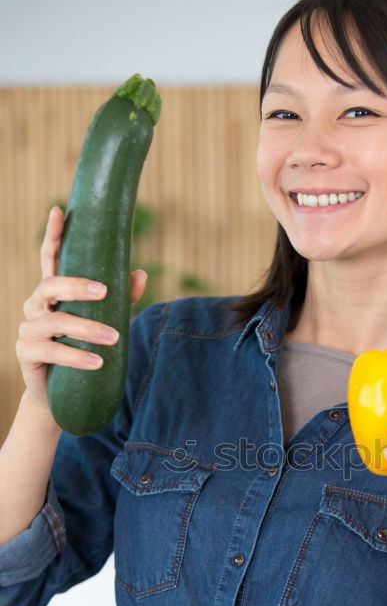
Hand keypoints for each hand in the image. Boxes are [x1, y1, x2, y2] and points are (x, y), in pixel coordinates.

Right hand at [16, 205, 147, 411]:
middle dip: (77, 285)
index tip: (59, 210)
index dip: (53, 235)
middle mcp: (36, 305)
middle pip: (51, 285)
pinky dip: (76, 356)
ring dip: (87, 328)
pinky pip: (51, 350)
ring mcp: (28, 328)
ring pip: (56, 321)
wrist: (60, 395)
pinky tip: (97, 361)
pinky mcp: (26, 352)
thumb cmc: (83, 351)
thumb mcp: (104, 323)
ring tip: (113, 338)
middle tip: (105, 291)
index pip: (50, 258)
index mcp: (53, 293)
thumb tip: (141, 274)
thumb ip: (120, 299)